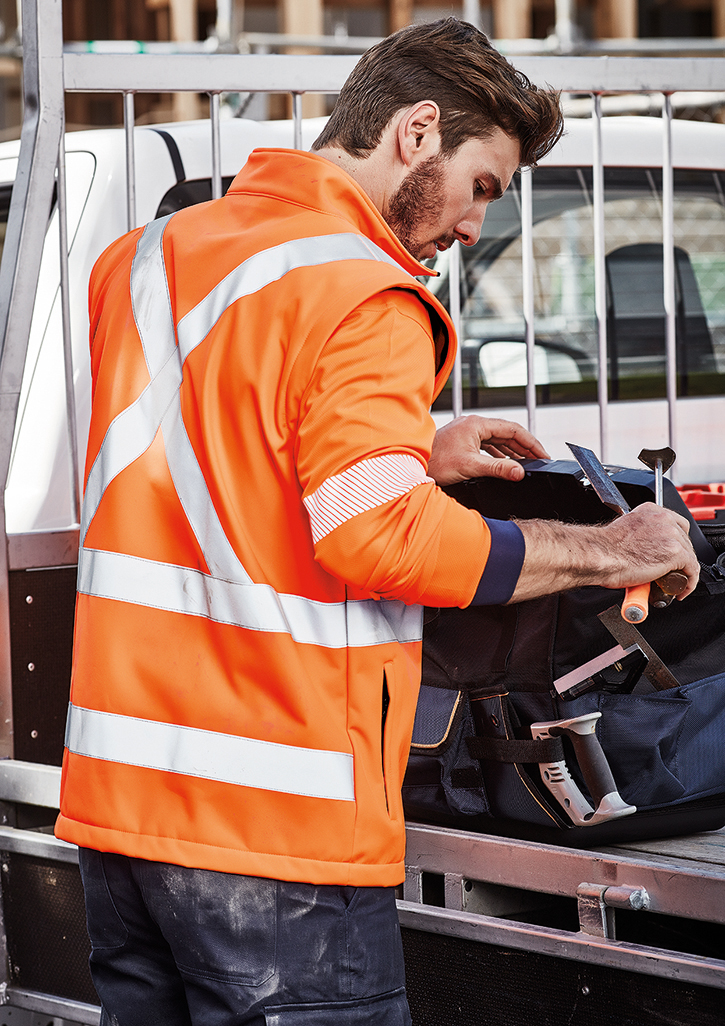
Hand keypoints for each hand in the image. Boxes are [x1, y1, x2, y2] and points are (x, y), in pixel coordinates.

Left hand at [428, 415, 549, 485]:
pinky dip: (499, 455)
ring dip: (512, 452)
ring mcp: (467, 432)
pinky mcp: (462, 442)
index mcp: (477, 424)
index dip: (531, 443)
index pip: (513, 429)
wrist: (410, 465)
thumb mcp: (470, 466)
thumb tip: (520, 472)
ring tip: (526, 464)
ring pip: (497, 440)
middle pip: (507, 433)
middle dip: (524, 448)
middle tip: (539, 461)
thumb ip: (497, 469)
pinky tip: (504, 465)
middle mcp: (473, 425)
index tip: (543, 455)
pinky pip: (487, 445)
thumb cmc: (435, 462)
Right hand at [510, 503, 699, 602]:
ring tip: (672, 583)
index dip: (676, 541)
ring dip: (683, 570)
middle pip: (684, 539)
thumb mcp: (624, 531)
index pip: (675, 523)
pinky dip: (689, 582)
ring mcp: (671, 535)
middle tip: (670, 571)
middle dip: (679, 557)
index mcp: (650, 510)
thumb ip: (639, 535)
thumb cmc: (603, 548)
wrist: (599, 556)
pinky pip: (692, 570)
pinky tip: (681, 590)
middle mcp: (663, 519)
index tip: (672, 553)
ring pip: (689, 555)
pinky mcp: (675, 553)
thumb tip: (642, 550)